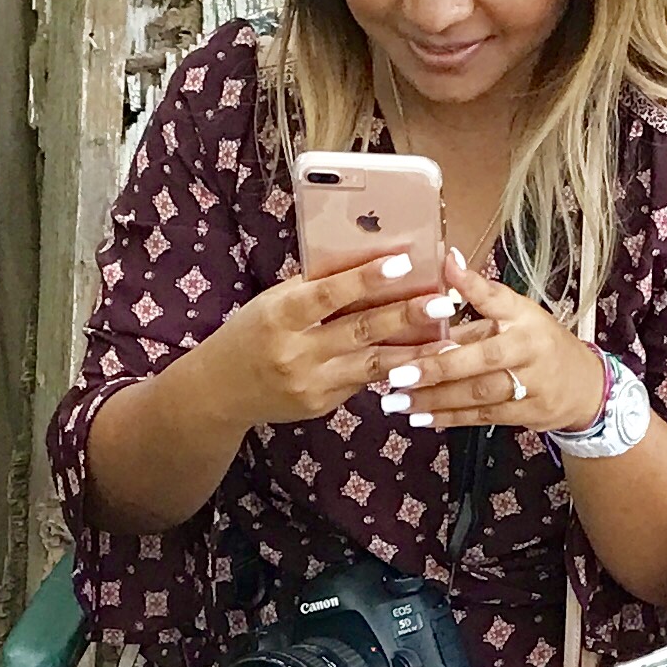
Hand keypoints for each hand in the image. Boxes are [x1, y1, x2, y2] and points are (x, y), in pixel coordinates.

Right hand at [198, 258, 442, 429]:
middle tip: (443, 302)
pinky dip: (392, 368)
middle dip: (406, 316)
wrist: (219, 392)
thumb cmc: (250, 334)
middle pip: (359, 331)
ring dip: (414, 352)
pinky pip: (362, 382)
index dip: (366, 279)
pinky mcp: (321, 405)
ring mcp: (310, 384)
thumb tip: (365, 260)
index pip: (328, 295)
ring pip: (371, 365)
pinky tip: (421, 360)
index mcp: (278, 317)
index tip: (402, 264)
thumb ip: (314, 287)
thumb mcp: (272, 303)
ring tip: (447, 340)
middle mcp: (295, 353)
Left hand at [376, 246, 606, 435]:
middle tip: (397, 373)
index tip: (447, 267)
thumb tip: (446, 268)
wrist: (583, 386)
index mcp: (525, 318)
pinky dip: (448, 418)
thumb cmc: (538, 343)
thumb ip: (478, 303)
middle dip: (436, 367)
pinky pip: (480, 418)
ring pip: (476, 394)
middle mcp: (528, 349)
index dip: (473, 285)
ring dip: (433, 399)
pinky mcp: (525, 414)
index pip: (499, 299)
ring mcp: (530, 385)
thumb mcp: (517, 315)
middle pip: (480, 359)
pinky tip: (419, 418)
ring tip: (395, 400)